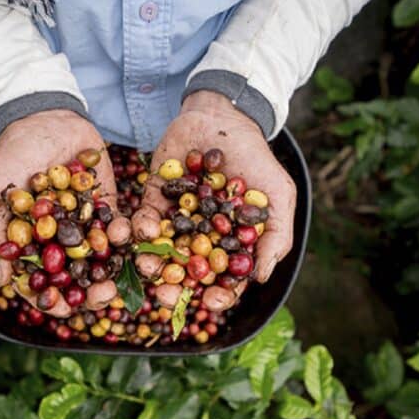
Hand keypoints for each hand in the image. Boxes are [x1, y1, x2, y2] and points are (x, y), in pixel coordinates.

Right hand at [0, 110, 117, 289]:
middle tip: (103, 297)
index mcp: (32, 244)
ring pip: (101, 260)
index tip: (64, 309)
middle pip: (77, 278)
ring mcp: (85, 224)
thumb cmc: (11, 154)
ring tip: (119, 281)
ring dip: (112, 274)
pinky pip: (118, 227)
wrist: (44, 117)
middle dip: (91, 293)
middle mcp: (60, 241)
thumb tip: (3, 281)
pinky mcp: (107, 206)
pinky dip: (124, 236)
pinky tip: (124, 237)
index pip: (42, 282)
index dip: (52, 300)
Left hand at [134, 91, 295, 289]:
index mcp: (229, 244)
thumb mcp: (277, 195)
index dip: (218, 295)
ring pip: (161, 252)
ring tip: (147, 267)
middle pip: (186, 274)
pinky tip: (144, 230)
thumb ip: (274, 236)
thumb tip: (259, 278)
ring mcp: (176, 220)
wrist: (224, 117)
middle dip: (175, 288)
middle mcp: (201, 238)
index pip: (223, 279)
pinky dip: (142, 228)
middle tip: (165, 297)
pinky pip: (144, 220)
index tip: (210, 301)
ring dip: (152, 263)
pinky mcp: (154, 199)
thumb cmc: (256, 158)